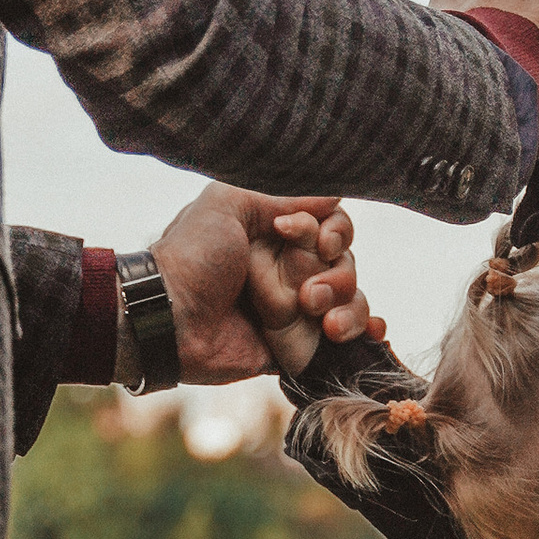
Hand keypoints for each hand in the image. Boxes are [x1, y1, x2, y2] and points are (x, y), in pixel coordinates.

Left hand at [149, 187, 369, 381]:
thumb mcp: (228, 204)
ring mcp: (295, 308)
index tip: (324, 242)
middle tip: (309, 294)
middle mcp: (289, 268)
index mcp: (276, 233)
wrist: (168, 320)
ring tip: (322, 322)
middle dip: (339, 276)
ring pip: (351, 299)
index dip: (337, 233)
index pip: (332, 226)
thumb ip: (281, 195)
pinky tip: (369, 331)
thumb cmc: (193, 257)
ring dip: (349, 307)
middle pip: (346, 263)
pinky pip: (345, 337)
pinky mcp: (297, 345)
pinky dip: (365, 330)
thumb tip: (334, 193)